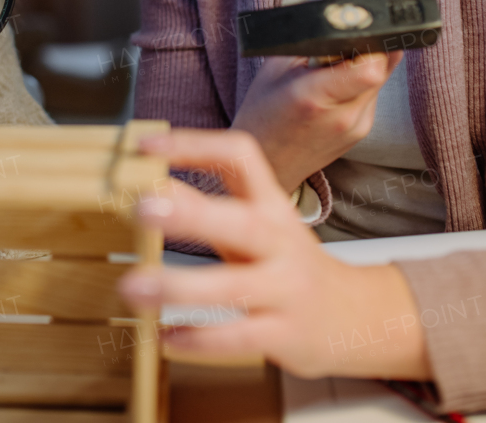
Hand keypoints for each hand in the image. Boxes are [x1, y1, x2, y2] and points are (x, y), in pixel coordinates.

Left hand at [118, 130, 430, 380]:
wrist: (354, 317)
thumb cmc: (285, 264)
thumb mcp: (250, 227)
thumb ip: (203, 205)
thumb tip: (149, 182)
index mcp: (270, 205)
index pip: (240, 157)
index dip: (195, 145)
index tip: (146, 145)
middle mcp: (281, 242)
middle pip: (241, 221)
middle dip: (191, 214)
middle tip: (141, 208)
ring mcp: (286, 290)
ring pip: (233, 287)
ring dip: (178, 287)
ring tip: (131, 287)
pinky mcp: (286, 335)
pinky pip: (238, 337)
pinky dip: (198, 340)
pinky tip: (165, 338)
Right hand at [231, 0, 403, 191]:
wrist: (264, 165)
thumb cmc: (261, 116)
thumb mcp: (276, 66)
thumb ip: (310, 29)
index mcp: (314, 97)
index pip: (370, 65)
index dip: (369, 41)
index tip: (355, 26)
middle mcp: (341, 116)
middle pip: (379, 67)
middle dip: (365, 46)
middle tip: (340, 40)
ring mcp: (355, 127)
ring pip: (379, 79)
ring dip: (363, 63)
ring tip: (331, 65)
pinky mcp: (362, 132)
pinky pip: (372, 95)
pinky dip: (360, 82)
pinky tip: (334, 84)